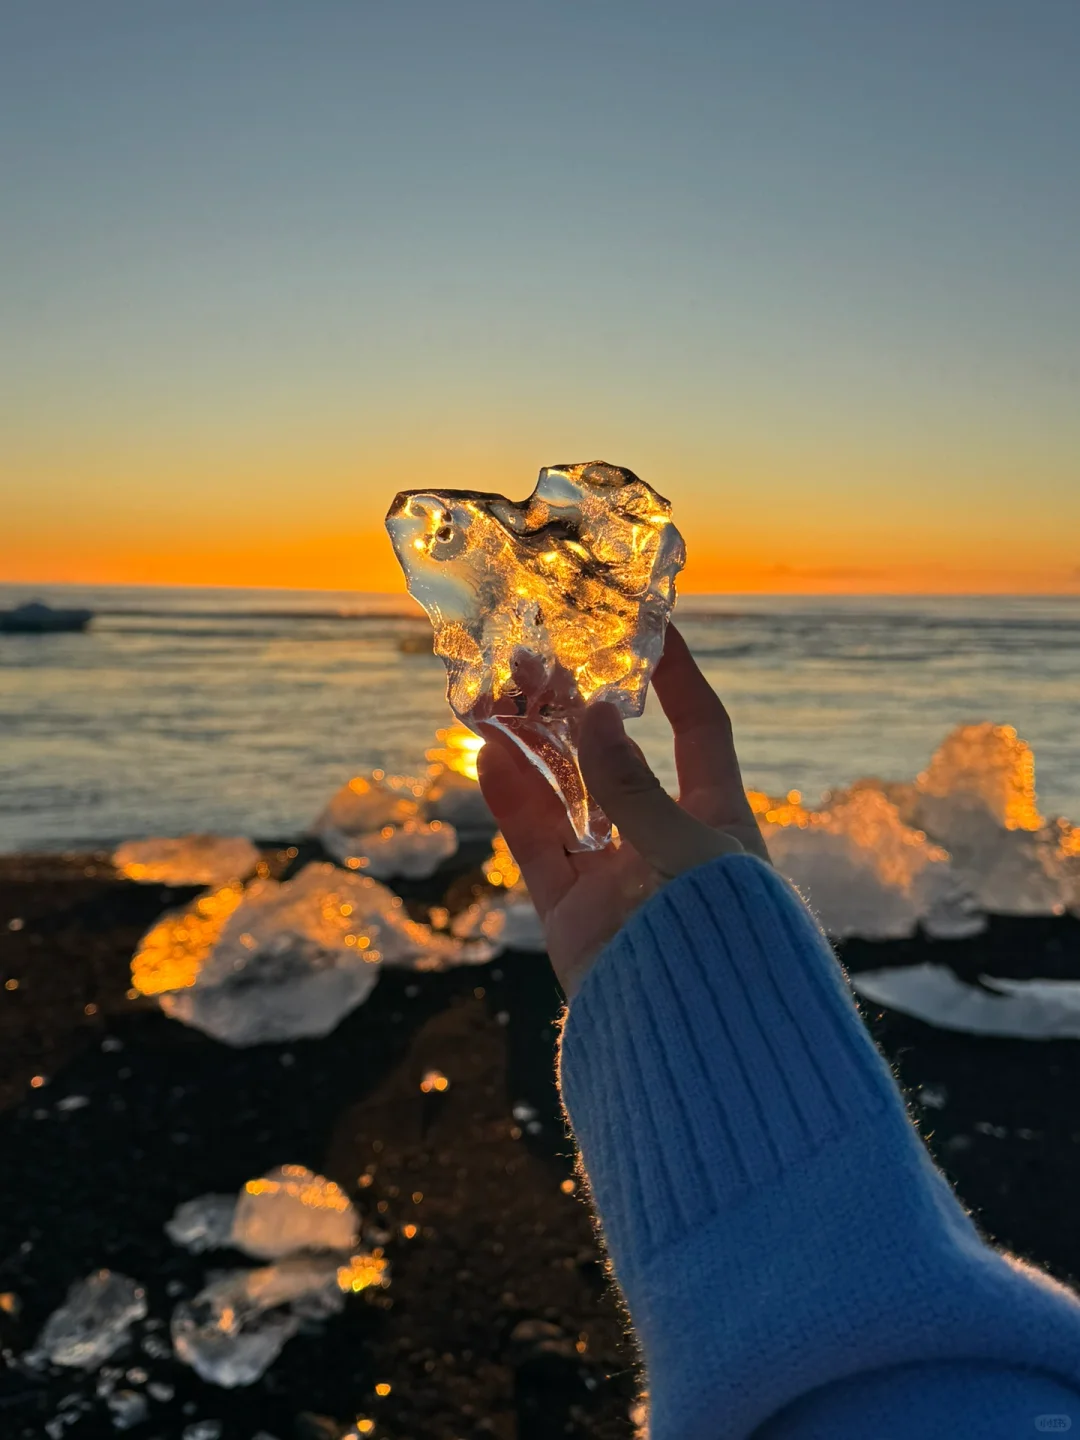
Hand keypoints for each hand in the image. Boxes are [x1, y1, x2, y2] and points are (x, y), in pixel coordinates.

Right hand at [476, 624, 768, 997]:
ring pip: (567, 796)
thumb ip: (634, 788)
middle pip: (618, 757)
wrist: (700, 1048)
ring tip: (501, 695)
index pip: (700, 730)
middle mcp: (665, 841)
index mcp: (718, 818)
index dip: (678, 679)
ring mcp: (615, 877)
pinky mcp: (572, 914)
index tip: (650, 629)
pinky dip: (512, 802)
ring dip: (535, 747)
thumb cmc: (726, 938)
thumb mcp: (690, 850)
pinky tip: (489, 755)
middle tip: (542, 660)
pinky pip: (536, 847)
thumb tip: (592, 716)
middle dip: (581, 709)